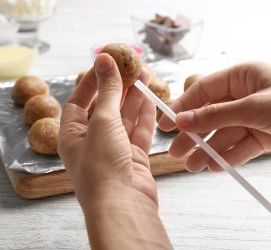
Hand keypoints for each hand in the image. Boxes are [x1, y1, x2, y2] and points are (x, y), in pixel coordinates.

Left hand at [59, 54, 170, 249]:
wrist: (123, 204)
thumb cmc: (102, 164)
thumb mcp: (102, 120)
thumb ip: (107, 91)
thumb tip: (104, 59)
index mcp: (73, 134)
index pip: (79, 101)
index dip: (91, 81)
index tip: (105, 63)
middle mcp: (93, 141)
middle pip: (105, 108)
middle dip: (118, 87)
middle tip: (130, 66)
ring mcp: (115, 149)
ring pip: (125, 117)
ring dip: (134, 97)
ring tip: (145, 75)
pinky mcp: (134, 156)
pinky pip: (139, 130)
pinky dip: (145, 114)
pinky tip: (150, 97)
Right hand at [159, 62, 270, 171]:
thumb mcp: (252, 107)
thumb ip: (215, 114)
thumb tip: (182, 119)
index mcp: (242, 77)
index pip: (204, 90)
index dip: (183, 106)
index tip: (166, 123)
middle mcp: (245, 96)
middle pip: (210, 115)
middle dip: (193, 134)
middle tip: (176, 152)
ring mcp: (253, 117)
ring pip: (223, 134)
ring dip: (208, 150)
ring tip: (193, 167)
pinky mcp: (262, 137)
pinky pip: (239, 147)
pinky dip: (228, 157)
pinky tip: (216, 167)